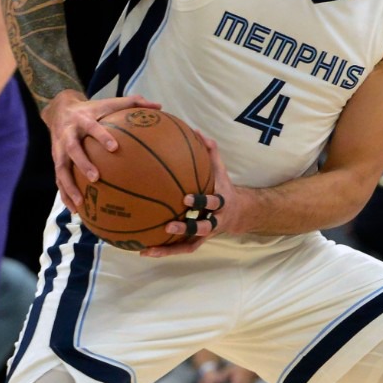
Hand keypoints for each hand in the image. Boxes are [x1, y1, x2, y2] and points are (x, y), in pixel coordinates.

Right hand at [42, 91, 161, 210]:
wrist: (60, 110)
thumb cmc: (93, 109)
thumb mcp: (110, 102)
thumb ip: (134, 102)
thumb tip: (159, 105)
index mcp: (83, 120)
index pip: (93, 128)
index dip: (102, 136)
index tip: (114, 148)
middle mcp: (68, 135)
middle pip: (73, 150)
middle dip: (83, 164)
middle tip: (96, 178)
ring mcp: (59, 149)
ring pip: (61, 169)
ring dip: (69, 187)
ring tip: (81, 203)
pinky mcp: (56, 160)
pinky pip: (59, 179)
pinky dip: (65, 194)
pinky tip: (76, 209)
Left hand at [141, 129, 239, 257]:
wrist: (238, 213)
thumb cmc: (223, 187)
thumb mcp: (220, 170)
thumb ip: (210, 152)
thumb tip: (196, 131)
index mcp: (222, 203)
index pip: (214, 202)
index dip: (202, 201)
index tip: (186, 198)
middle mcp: (215, 221)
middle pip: (205, 228)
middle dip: (188, 228)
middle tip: (169, 226)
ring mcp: (206, 234)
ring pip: (191, 244)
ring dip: (170, 248)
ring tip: (148, 249)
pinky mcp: (197, 242)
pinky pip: (180, 249)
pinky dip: (164, 251)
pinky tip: (144, 250)